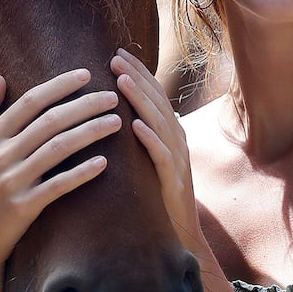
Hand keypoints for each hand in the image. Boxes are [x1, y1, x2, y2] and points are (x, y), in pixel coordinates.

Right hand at [0, 69, 121, 291]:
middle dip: (84, 105)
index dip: (59, 86)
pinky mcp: (23, 208)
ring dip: (90, 132)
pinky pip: (58, 186)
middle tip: (113, 96)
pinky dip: (81, 173)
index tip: (86, 74)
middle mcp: (0, 156)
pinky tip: (103, 163)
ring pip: (58, 149)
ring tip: (116, 123)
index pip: (29, 102)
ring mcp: (11, 182)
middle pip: (49, 121)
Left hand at [111, 49, 202, 247]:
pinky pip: (163, 157)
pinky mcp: (174, 184)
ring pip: (160, 123)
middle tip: (114, 57)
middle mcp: (177, 142)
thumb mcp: (147, 160)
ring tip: (121, 81)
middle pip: (157, 102)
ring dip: (140, 101)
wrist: (176, 238)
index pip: (154, 95)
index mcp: (170, 134)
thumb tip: (118, 112)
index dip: (138, 73)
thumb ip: (140, 136)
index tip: (116, 53)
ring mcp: (178, 162)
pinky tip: (134, 127)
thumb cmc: (156, 198)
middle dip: (136, 77)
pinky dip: (150, 139)